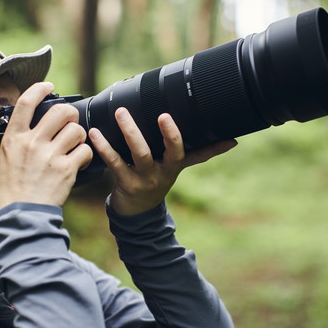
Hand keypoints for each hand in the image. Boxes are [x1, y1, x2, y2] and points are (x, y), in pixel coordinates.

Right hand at [0, 82, 92, 210]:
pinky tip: (80, 161)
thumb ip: (7, 149)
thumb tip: (14, 138)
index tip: (48, 86)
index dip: (39, 89)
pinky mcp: (66, 170)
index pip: (26, 103)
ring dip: (78, 135)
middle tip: (69, 121)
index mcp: (14, 140)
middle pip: (60, 111)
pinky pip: (85, 151)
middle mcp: (33, 143)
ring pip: (76, 130)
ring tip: (74, 144)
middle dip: (69, 113)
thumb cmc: (6, 195)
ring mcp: (51, 156)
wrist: (20, 218)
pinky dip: (86, 154)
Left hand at [89, 108, 236, 215]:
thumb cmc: (155, 181)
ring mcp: (146, 179)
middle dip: (170, 133)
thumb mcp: (176, 168)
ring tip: (121, 113)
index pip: (197, 154)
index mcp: (176, 166)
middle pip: (172, 152)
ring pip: (141, 154)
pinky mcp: (126, 184)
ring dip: (131, 132)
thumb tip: (232, 141)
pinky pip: (115, 163)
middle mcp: (164, 173)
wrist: (136, 214)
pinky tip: (95, 133)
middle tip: (163, 114)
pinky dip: (104, 147)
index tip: (223, 136)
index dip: (211, 147)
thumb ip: (200, 152)